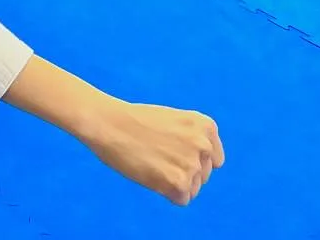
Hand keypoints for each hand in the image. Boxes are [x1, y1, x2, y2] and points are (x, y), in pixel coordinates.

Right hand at [81, 100, 223, 205]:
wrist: (107, 123)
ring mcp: (193, 164)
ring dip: (172, 182)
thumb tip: (198, 169)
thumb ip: (192, 140)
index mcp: (205, 126)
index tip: (169, 150)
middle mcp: (204, 144)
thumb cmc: (133, 121)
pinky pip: (181, 199)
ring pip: (192, 188)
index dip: (190, 158)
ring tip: (150, 162)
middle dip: (180, 170)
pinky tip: (150, 174)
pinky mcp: (180, 182)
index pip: (212, 159)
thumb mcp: (173, 121)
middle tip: (154, 155)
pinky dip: (165, 192)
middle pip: (202, 175)